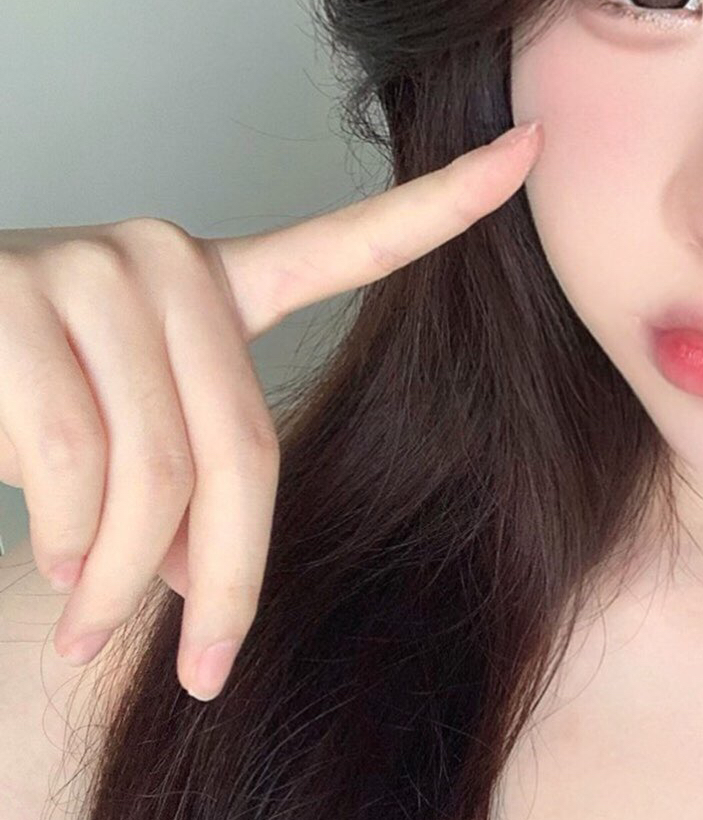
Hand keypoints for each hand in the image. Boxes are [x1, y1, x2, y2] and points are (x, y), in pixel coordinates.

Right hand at [0, 122, 542, 698]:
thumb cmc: (4, 397)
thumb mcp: (120, 440)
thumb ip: (186, 486)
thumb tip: (195, 587)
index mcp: (212, 283)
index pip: (347, 244)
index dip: (446, 204)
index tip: (532, 151)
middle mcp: (164, 259)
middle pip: (246, 451)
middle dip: (227, 584)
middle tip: (201, 669)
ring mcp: (91, 270)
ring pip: (156, 474)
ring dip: (119, 580)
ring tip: (84, 623)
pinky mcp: (14, 301)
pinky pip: (70, 462)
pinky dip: (66, 543)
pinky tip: (52, 568)